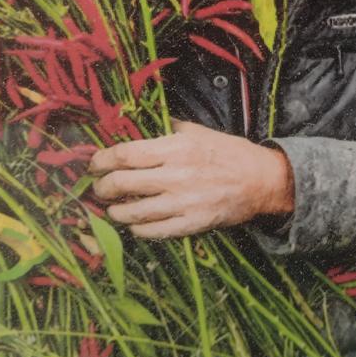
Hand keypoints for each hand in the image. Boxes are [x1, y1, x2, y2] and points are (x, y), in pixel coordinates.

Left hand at [89, 120, 294, 238]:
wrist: (261, 181)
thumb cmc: (228, 153)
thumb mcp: (199, 131)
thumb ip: (168, 128)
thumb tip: (138, 124)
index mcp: (177, 148)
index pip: (126, 154)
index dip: (102, 160)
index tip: (94, 164)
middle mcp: (177, 175)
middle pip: (122, 184)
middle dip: (102, 188)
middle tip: (99, 188)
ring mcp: (183, 203)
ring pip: (133, 212)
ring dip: (115, 211)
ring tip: (113, 208)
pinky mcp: (191, 224)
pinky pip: (153, 231)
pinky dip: (137, 229)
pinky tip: (135, 223)